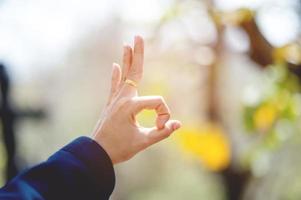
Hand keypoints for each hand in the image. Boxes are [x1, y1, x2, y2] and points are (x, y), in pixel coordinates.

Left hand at [92, 36, 180, 163]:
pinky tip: (115, 65)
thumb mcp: (143, 142)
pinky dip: (116, 76)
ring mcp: (115, 100)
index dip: (164, 116)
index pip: (157, 104)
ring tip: (127, 44)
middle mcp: (122, 99)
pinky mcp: (112, 104)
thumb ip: (162, 133)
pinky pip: (114, 86)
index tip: (160, 128)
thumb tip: (178, 124)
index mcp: (131, 107)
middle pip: (134, 72)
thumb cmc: (119, 149)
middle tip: (138, 36)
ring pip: (124, 76)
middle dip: (138, 54)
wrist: (96, 154)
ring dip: (127, 59)